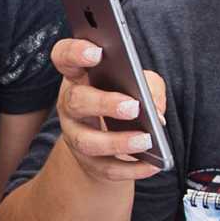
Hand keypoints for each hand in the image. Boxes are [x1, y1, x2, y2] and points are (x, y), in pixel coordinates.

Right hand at [48, 38, 167, 182]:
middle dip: (103, 104)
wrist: (109, 144)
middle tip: (133, 106)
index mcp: (79, 76)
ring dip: (117, 142)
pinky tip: (153, 163)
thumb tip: (155, 109)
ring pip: (86, 141)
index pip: (64, 57)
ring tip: (146, 140)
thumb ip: (150, 86)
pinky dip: (131, 167)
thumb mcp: (139, 84)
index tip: (96, 52)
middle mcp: (70, 105)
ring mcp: (75, 135)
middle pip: (75, 101)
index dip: (74, 53)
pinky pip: (106, 167)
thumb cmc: (124, 100)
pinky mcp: (88, 162)